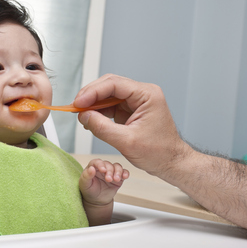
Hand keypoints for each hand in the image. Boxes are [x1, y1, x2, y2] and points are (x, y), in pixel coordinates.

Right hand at [75, 74, 191, 177]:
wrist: (171, 162)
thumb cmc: (159, 152)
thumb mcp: (126, 142)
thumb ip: (102, 128)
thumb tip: (84, 116)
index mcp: (147, 95)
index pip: (114, 84)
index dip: (93, 92)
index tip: (78, 102)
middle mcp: (143, 94)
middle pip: (110, 85)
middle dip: (91, 95)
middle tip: (75, 107)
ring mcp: (137, 101)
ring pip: (109, 94)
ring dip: (93, 103)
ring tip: (81, 114)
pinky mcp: (132, 110)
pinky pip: (111, 104)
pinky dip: (99, 110)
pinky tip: (91, 118)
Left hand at [79, 159, 128, 205]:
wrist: (97, 200)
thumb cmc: (89, 191)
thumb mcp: (84, 184)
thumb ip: (86, 176)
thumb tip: (91, 168)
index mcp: (93, 167)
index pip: (97, 162)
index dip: (100, 164)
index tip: (103, 170)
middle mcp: (103, 168)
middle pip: (108, 164)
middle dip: (110, 171)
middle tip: (108, 179)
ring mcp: (111, 172)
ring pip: (117, 167)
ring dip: (118, 172)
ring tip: (116, 179)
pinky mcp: (118, 177)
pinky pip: (124, 172)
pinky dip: (125, 173)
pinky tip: (125, 176)